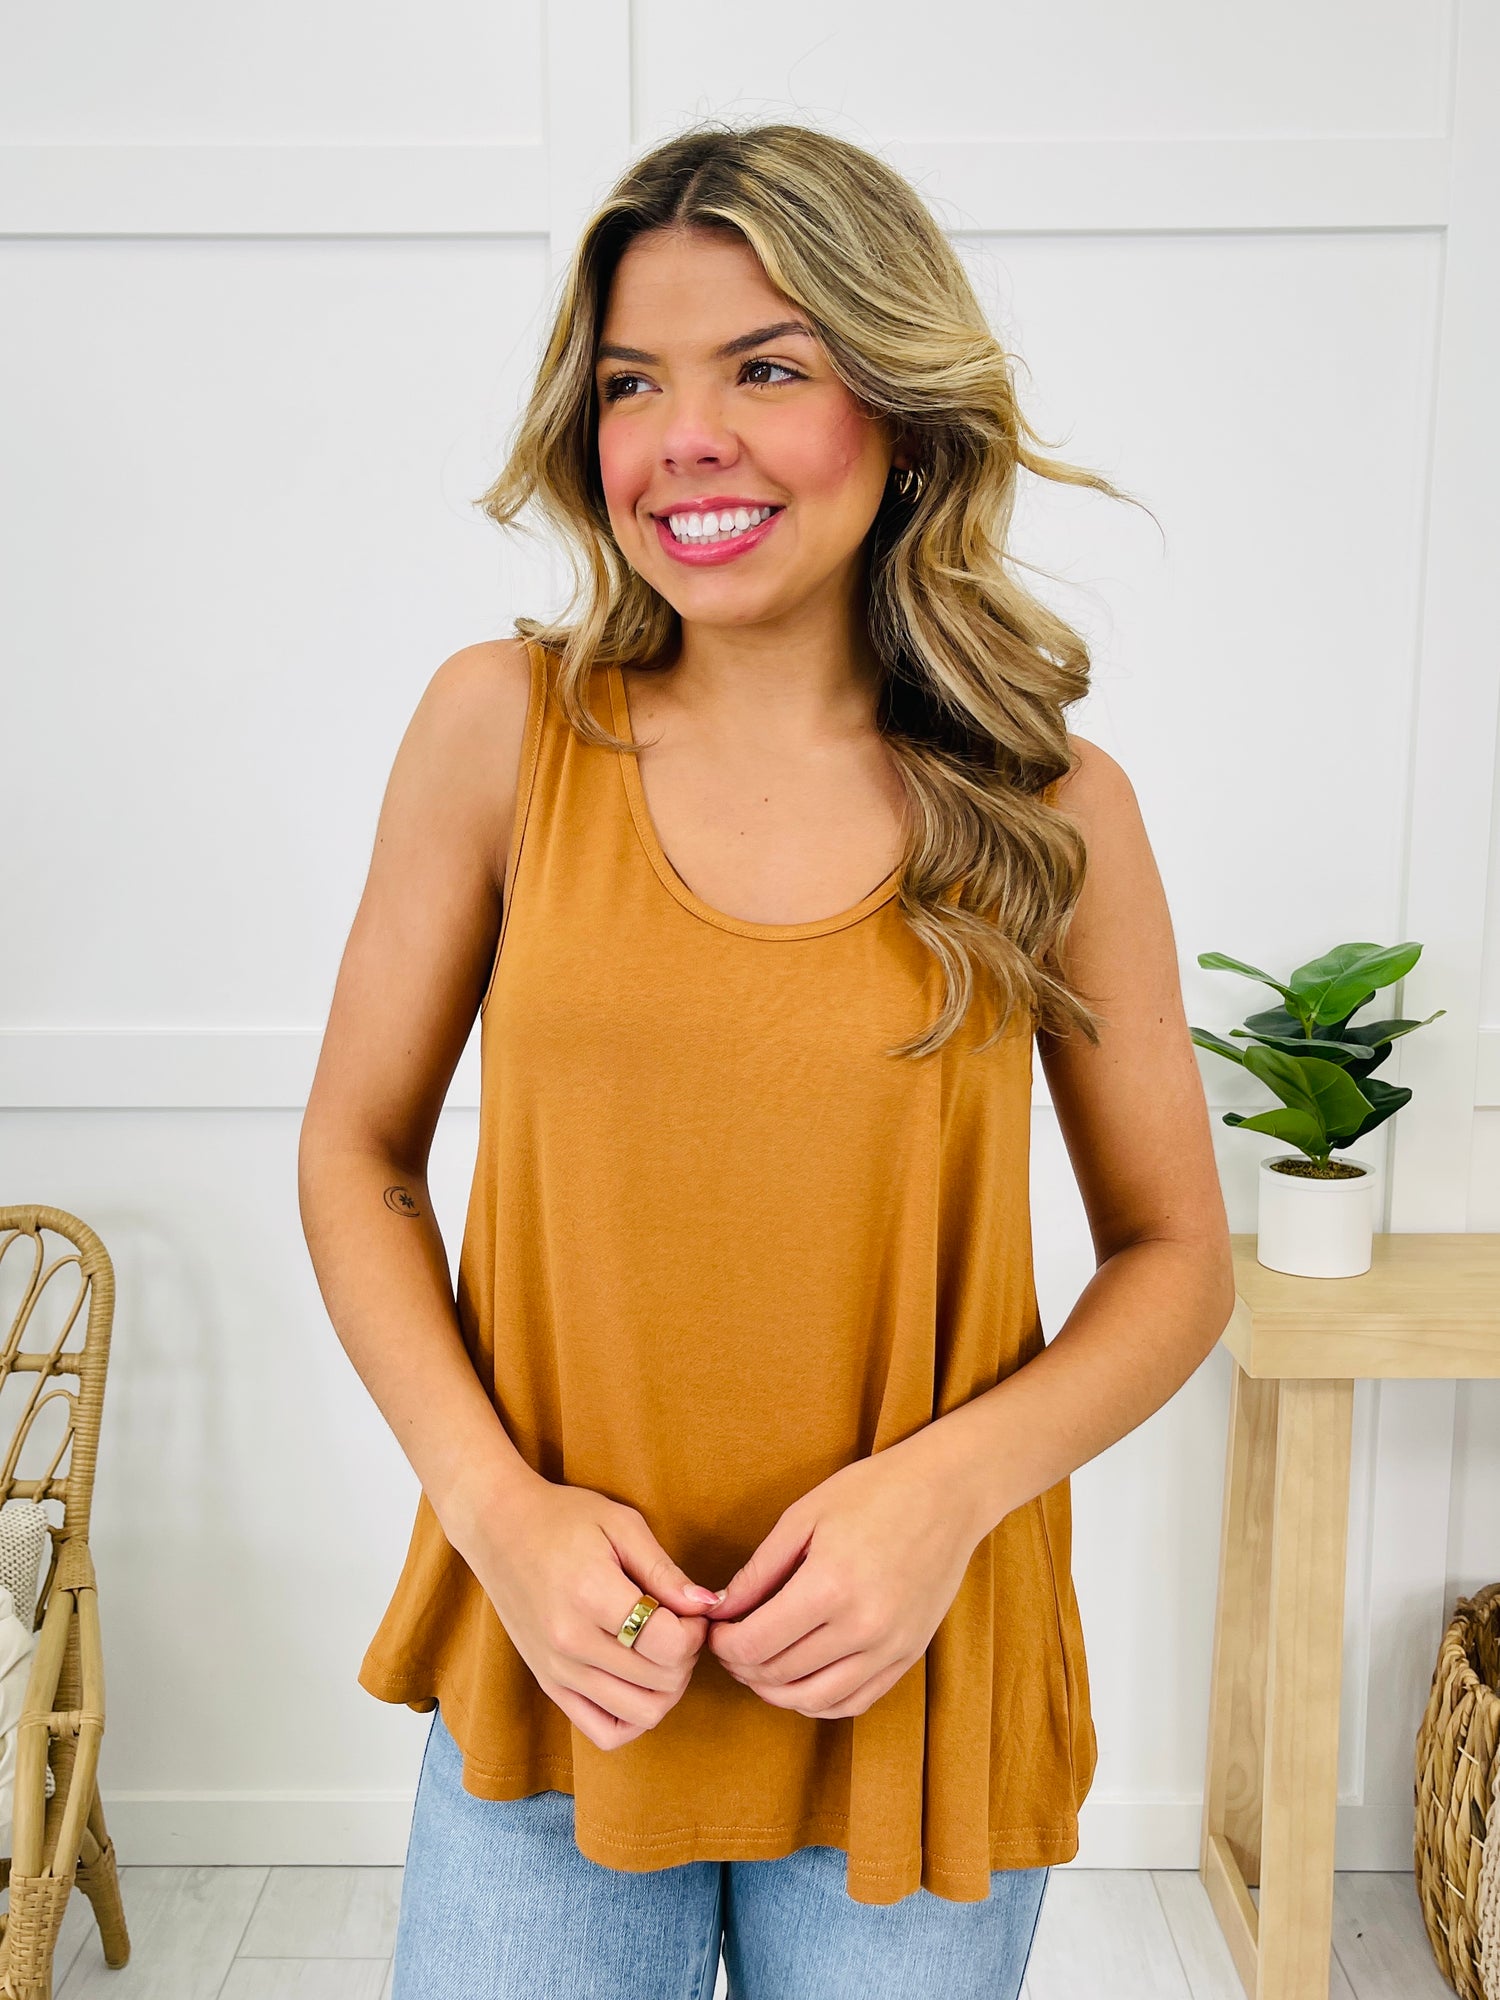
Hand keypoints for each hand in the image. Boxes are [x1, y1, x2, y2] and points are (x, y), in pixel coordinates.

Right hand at [454, 1471, 721, 1750]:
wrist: (498, 1528)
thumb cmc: (563, 1518)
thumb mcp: (621, 1524)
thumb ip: (665, 1570)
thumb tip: (709, 1605)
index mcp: (592, 1596)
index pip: (670, 1644)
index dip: (696, 1629)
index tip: (689, 1608)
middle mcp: (572, 1644)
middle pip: (663, 1681)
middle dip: (687, 1655)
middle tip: (678, 1624)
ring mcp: (558, 1671)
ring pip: (642, 1714)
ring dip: (668, 1687)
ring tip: (660, 1651)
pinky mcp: (549, 1686)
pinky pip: (604, 1732)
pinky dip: (634, 1717)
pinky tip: (639, 1682)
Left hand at [701, 1433, 982, 1718]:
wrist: (949, 1492)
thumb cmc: (873, 1491)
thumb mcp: (804, 1516)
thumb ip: (758, 1570)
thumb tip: (720, 1609)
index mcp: (829, 1587)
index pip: (754, 1645)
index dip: (723, 1644)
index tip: (715, 1629)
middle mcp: (862, 1628)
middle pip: (778, 1675)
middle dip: (742, 1666)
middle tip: (730, 1645)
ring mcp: (890, 1648)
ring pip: (814, 1701)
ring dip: (775, 1692)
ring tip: (758, 1667)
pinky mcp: (909, 1656)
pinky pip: (854, 1702)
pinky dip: (818, 1702)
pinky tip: (800, 1681)